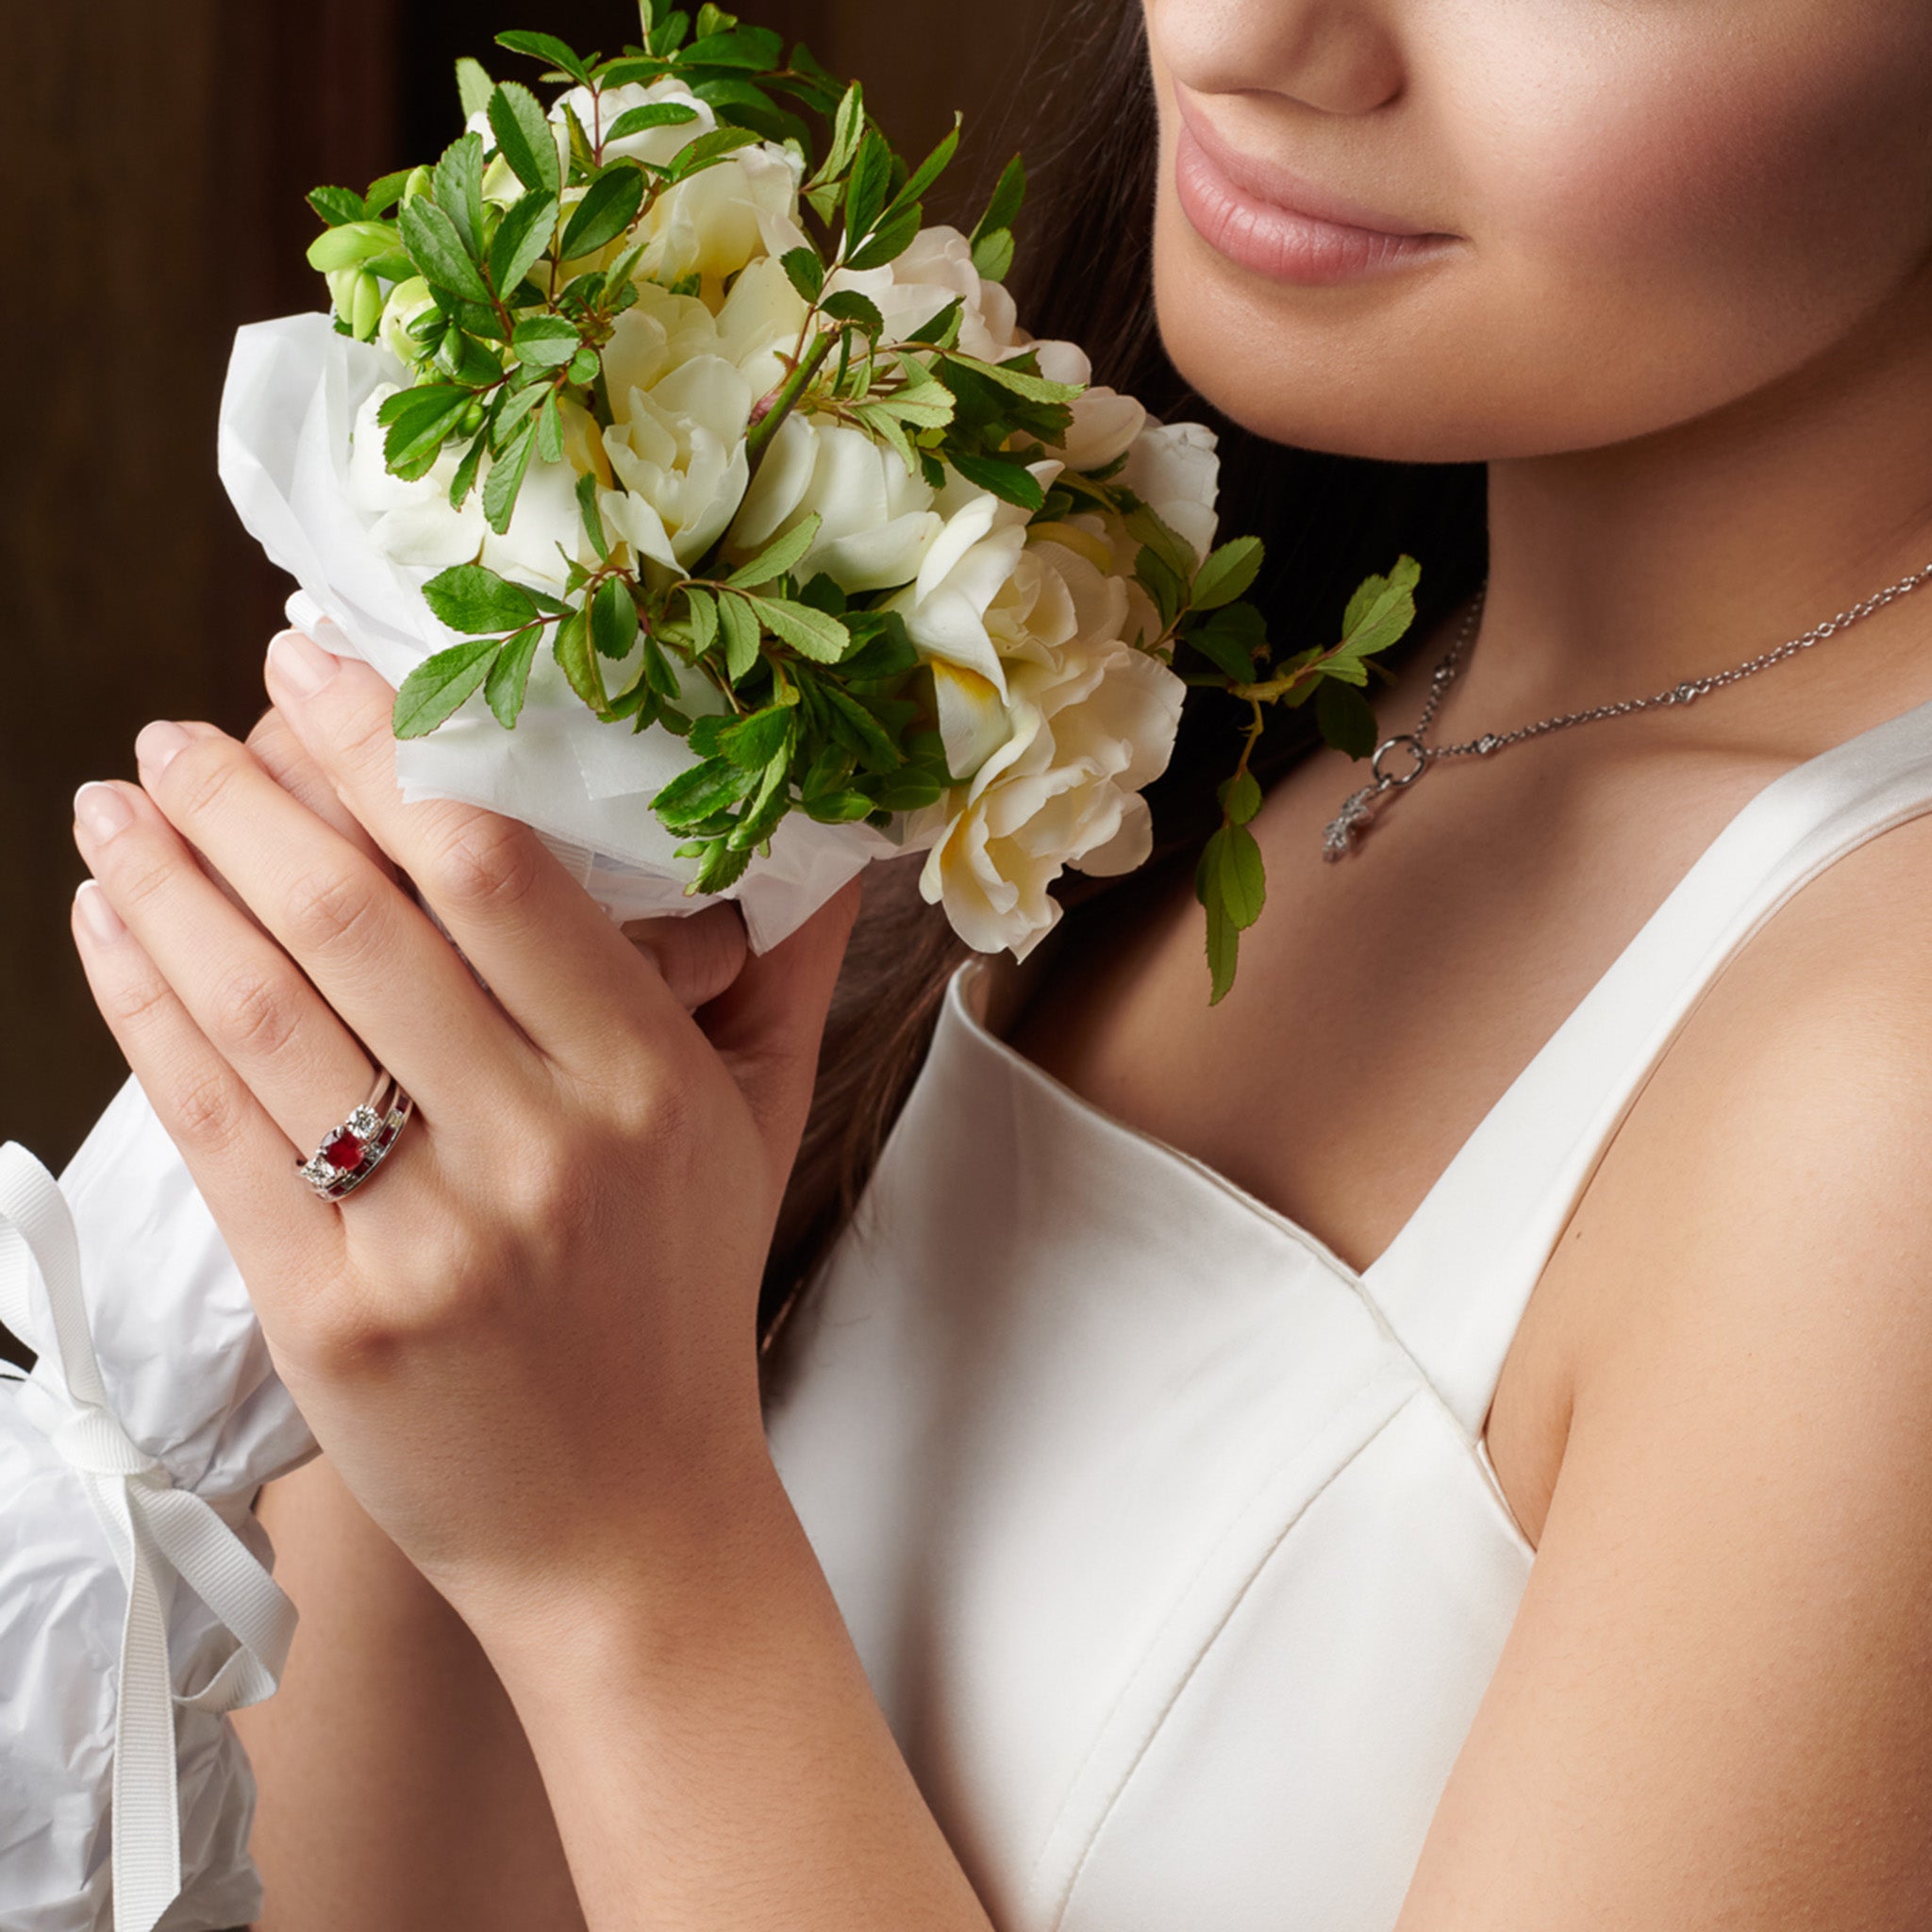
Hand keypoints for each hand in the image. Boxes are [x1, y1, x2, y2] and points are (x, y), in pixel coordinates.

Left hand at [67, 626, 861, 1643]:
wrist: (625, 1525)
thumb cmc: (680, 1307)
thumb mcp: (757, 1133)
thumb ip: (787, 973)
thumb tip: (833, 837)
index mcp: (651, 1083)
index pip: (501, 871)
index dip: (388, 749)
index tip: (310, 669)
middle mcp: (545, 1147)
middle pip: (360, 919)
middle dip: (245, 798)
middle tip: (182, 734)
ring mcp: (430, 1236)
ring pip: (265, 1009)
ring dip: (169, 882)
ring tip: (118, 804)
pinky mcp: (328, 1315)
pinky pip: (210, 1124)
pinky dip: (144, 1005)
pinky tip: (111, 927)